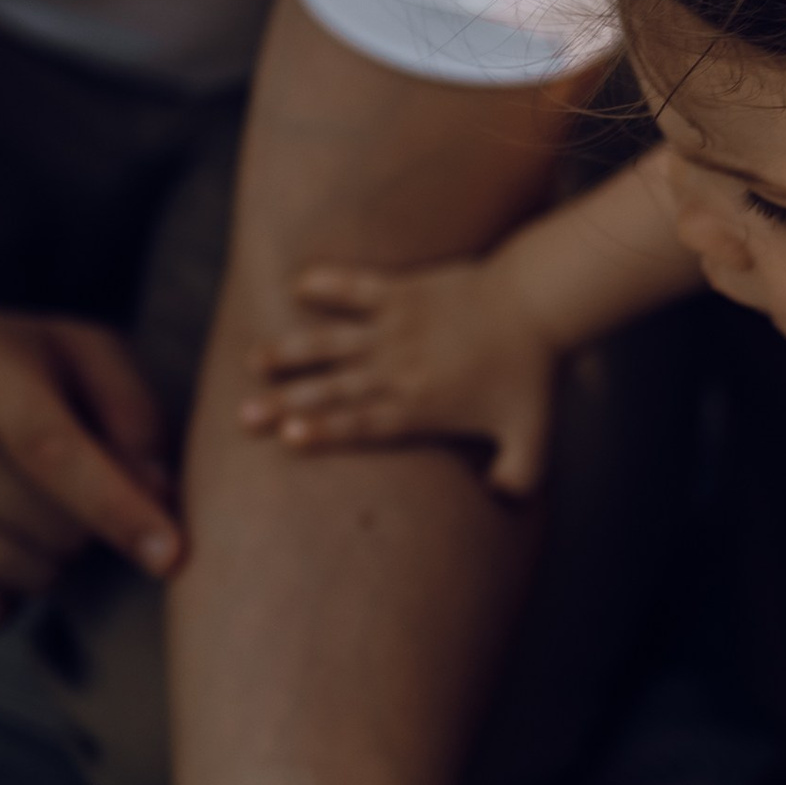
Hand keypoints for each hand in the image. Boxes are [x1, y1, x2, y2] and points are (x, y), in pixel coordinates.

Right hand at [0, 275, 176, 635]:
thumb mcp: (73, 349)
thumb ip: (133, 411)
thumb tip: (160, 497)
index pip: (54, 453)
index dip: (119, 509)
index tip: (170, 556)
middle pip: (55, 531)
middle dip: (89, 525)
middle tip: (62, 487)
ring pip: (26, 580)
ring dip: (48, 559)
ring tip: (14, 504)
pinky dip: (1, 595)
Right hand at [242, 257, 554, 496]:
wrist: (540, 307)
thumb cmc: (534, 376)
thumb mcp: (533, 441)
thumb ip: (516, 479)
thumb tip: (498, 502)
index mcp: (421, 406)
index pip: (363, 424)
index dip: (325, 431)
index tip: (287, 438)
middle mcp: (400, 369)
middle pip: (334, 390)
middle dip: (287, 403)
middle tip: (245, 415)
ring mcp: (398, 327)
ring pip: (333, 342)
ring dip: (292, 351)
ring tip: (253, 361)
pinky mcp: (404, 290)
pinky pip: (359, 285)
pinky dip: (330, 282)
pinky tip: (299, 283)